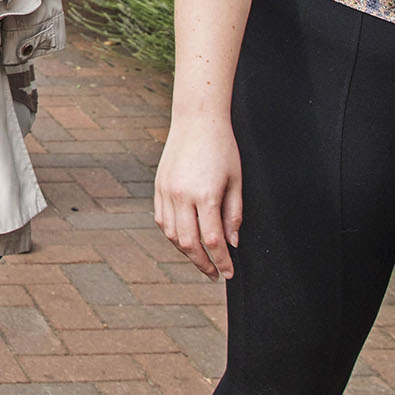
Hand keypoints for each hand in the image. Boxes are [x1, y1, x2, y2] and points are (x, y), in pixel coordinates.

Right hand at [154, 112, 242, 279]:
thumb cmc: (222, 148)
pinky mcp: (159, 187)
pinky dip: (172, 235)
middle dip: (203, 263)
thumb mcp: (236, 181)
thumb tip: (232, 243)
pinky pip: (162, 220)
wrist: (197, 120)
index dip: (222, 261)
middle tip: (215, 273)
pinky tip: (184, 239)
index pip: (213, 240)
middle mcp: (182, 196)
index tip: (229, 273)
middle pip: (189, 243)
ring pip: (172, 235)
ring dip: (186, 252)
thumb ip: (234, 215)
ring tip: (201, 258)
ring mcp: (167, 192)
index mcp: (205, 195)